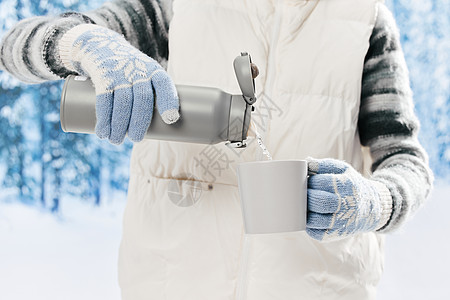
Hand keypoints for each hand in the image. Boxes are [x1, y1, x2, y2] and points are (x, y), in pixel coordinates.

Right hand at [59, 24, 178, 143]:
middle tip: (136, 139)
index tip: (171, 119)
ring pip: (122, 102)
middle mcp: (139, 71)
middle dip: (139, 121)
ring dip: (119, 125)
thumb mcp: (144, 76)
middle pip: (142, 98)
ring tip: (116, 140)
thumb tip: (158, 133)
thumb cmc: (131, 72)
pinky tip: (103, 132)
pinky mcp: (103, 76)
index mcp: (154, 72)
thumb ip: (151, 100)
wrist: (101, 46)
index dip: (169, 101)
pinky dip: (104, 119)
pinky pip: (104, 100)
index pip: (164, 85)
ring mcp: (121, 73)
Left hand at [306, 158, 392, 240]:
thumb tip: (306, 162)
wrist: (372, 208)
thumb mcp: (342, 170)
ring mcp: (342, 222)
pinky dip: (308, 226)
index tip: (307, 181)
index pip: (321, 182)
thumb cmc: (351, 185)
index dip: (310, 182)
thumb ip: (323, 165)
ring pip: (315, 220)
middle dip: (306, 197)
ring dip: (305, 212)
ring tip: (305, 205)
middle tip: (301, 193)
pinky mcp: (336, 234)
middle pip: (319, 202)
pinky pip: (316, 233)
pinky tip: (310, 216)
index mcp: (346, 185)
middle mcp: (346, 204)